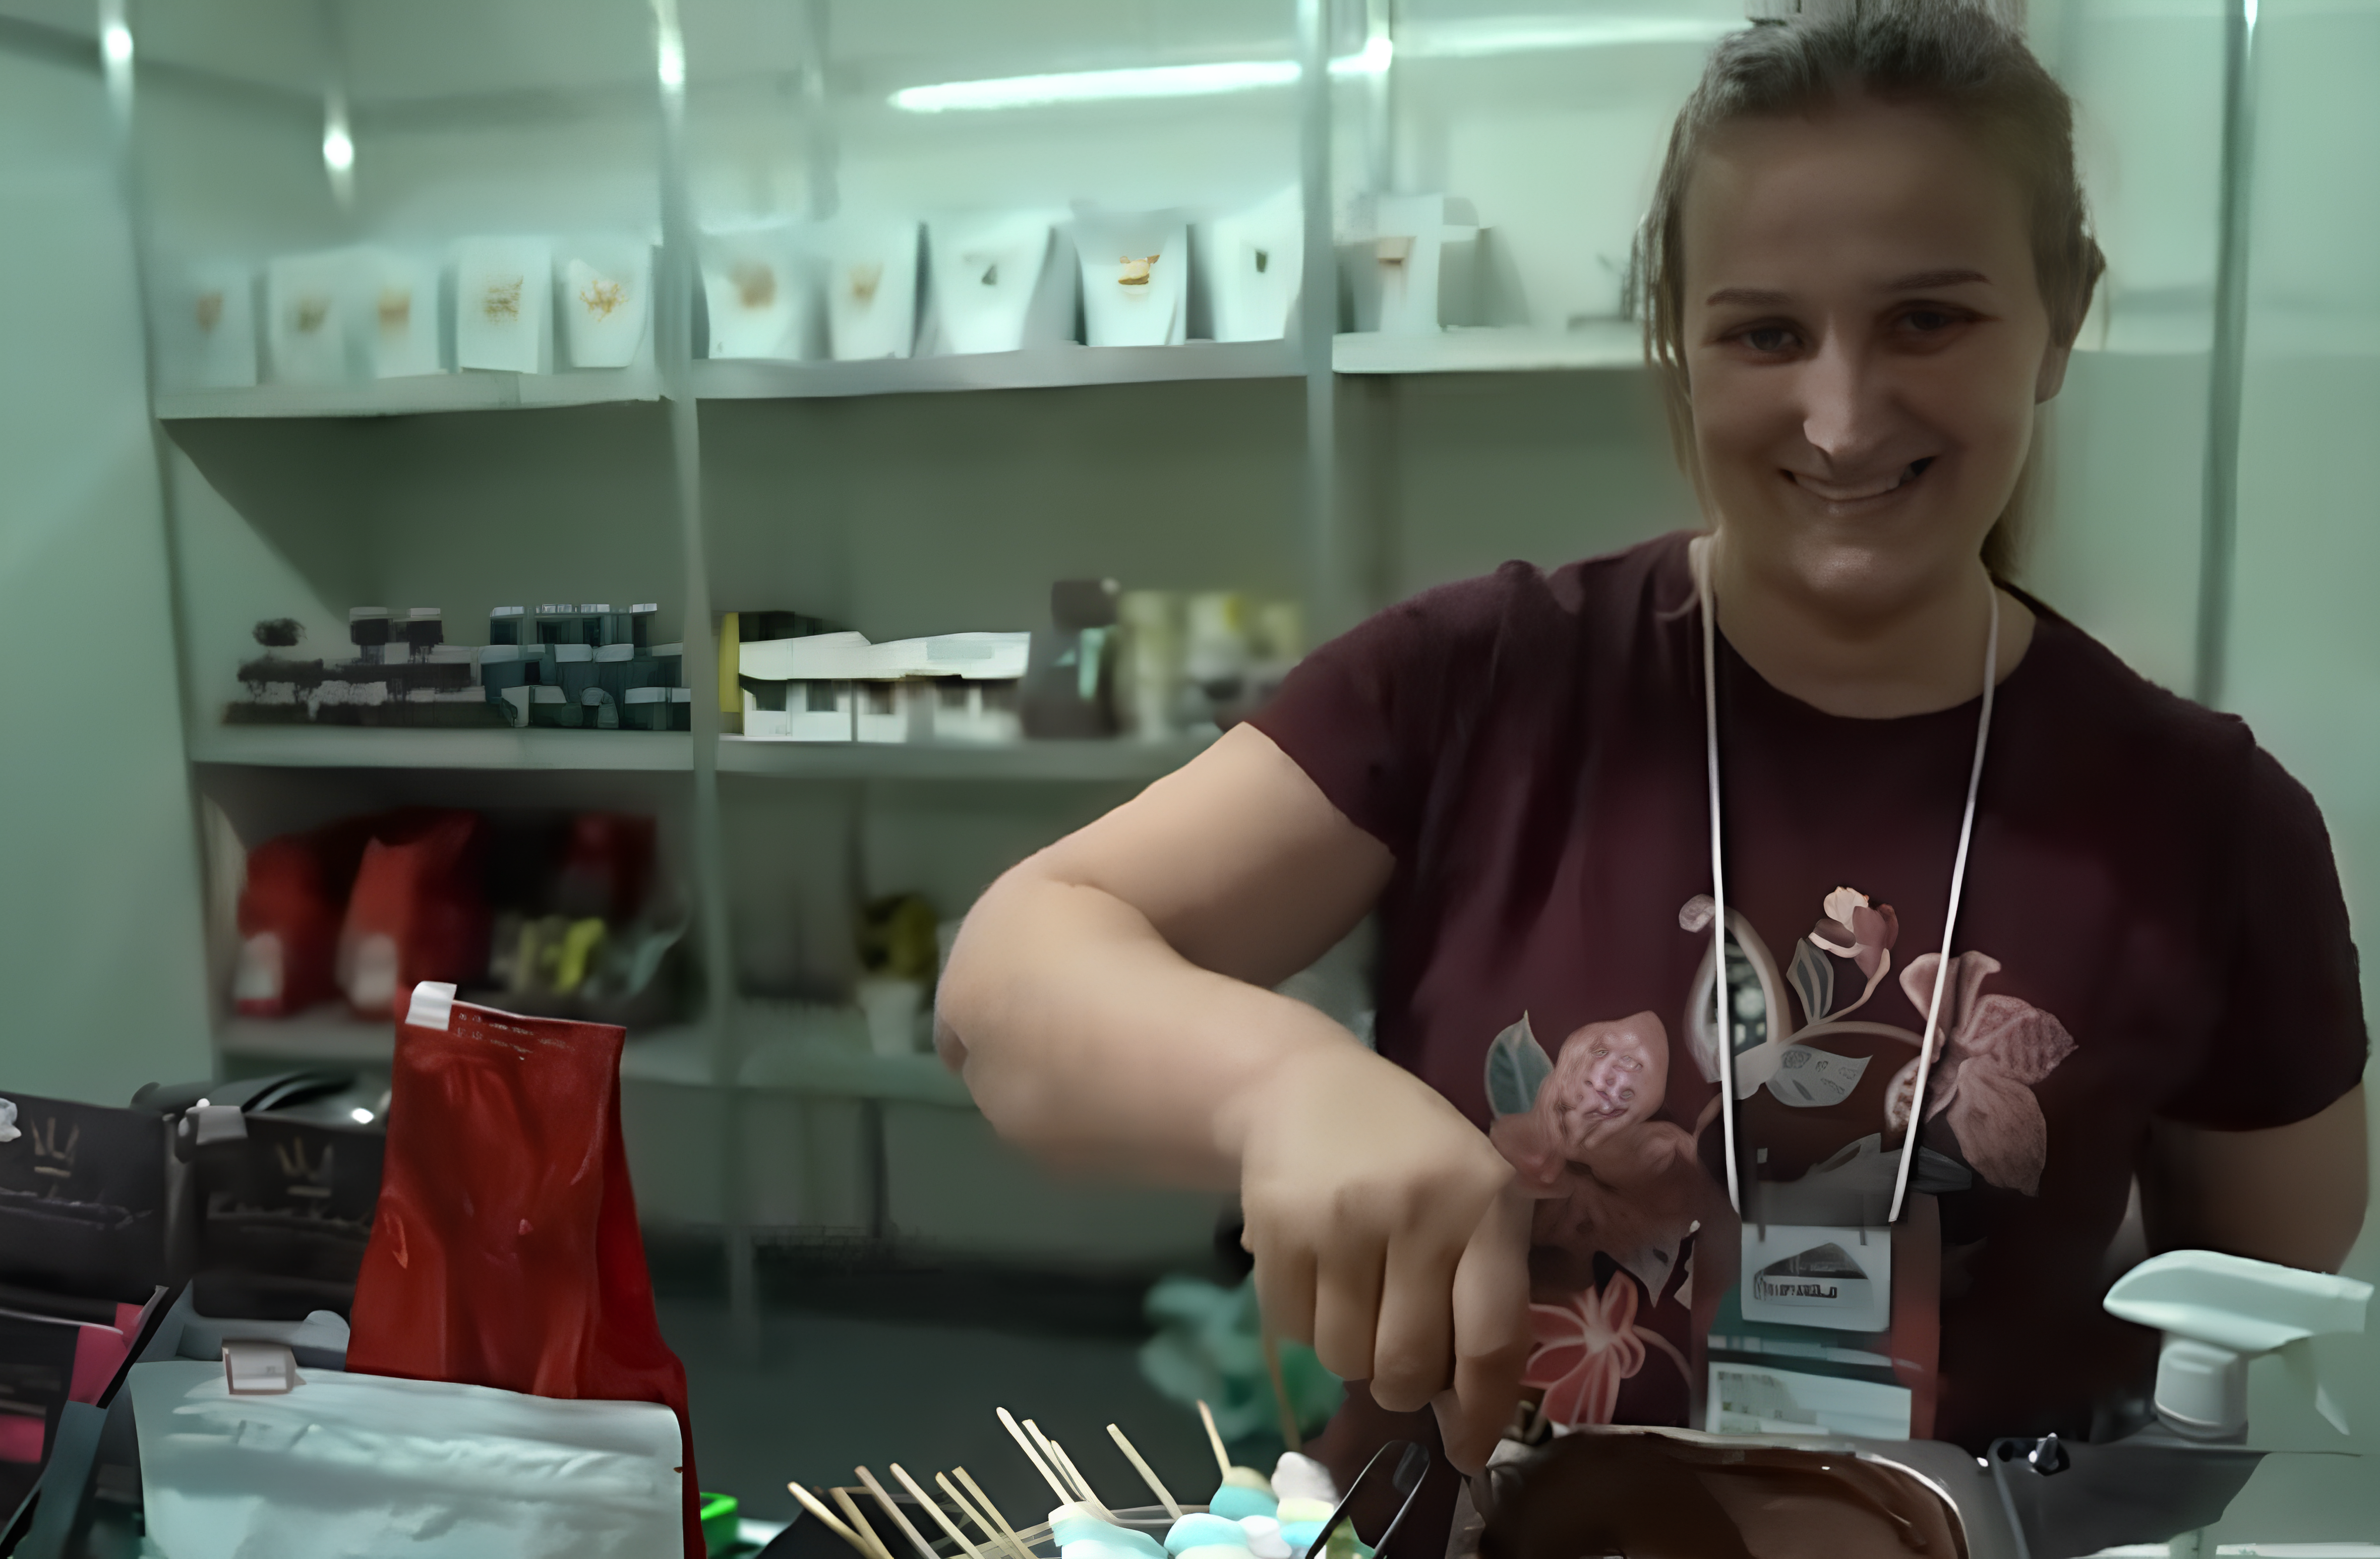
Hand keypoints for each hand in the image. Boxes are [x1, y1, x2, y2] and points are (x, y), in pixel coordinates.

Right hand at [1229, 1043, 1529, 1471]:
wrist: (1304, 1083)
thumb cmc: (1410, 1153)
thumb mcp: (1474, 1195)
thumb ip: (1487, 1288)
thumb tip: (1470, 1411)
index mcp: (1488, 1205)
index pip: (1492, 1339)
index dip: (1482, 1411)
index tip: (1468, 1450)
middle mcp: (1419, 1211)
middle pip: (1409, 1365)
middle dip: (1404, 1385)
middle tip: (1398, 1358)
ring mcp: (1343, 1219)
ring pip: (1346, 1359)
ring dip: (1352, 1353)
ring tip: (1357, 1299)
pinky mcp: (1278, 1228)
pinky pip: (1295, 1331)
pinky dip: (1307, 1325)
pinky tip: (1318, 1274)